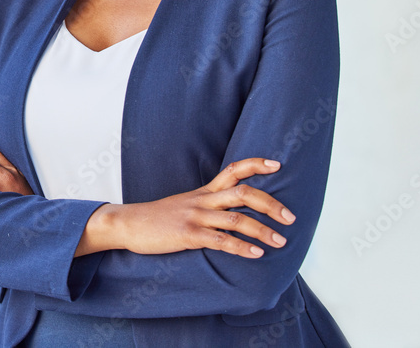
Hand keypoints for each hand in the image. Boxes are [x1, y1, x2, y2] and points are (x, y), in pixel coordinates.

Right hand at [78, 158, 294, 258]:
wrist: (129, 223)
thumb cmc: (158, 218)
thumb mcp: (184, 204)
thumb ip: (207, 205)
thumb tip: (231, 213)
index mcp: (204, 191)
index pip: (234, 170)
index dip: (256, 165)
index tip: (277, 165)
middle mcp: (203, 200)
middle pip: (244, 193)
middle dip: (271, 204)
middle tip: (290, 217)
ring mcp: (195, 217)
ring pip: (237, 219)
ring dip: (263, 230)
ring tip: (281, 242)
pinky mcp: (188, 235)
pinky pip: (220, 241)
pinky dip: (241, 248)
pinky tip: (255, 254)